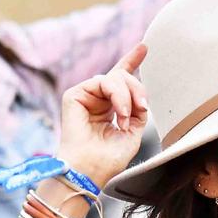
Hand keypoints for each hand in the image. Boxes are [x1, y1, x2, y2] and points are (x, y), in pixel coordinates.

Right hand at [57, 45, 149, 188]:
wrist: (91, 171)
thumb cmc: (109, 159)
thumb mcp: (133, 132)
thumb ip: (138, 110)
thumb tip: (141, 98)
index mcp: (109, 108)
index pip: (121, 81)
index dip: (131, 61)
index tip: (144, 47)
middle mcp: (97, 100)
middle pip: (122, 77)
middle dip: (137, 88)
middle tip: (142, 107)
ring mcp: (85, 97)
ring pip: (114, 78)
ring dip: (127, 95)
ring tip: (127, 116)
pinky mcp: (74, 95)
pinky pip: (103, 81)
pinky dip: (117, 96)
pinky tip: (119, 113)